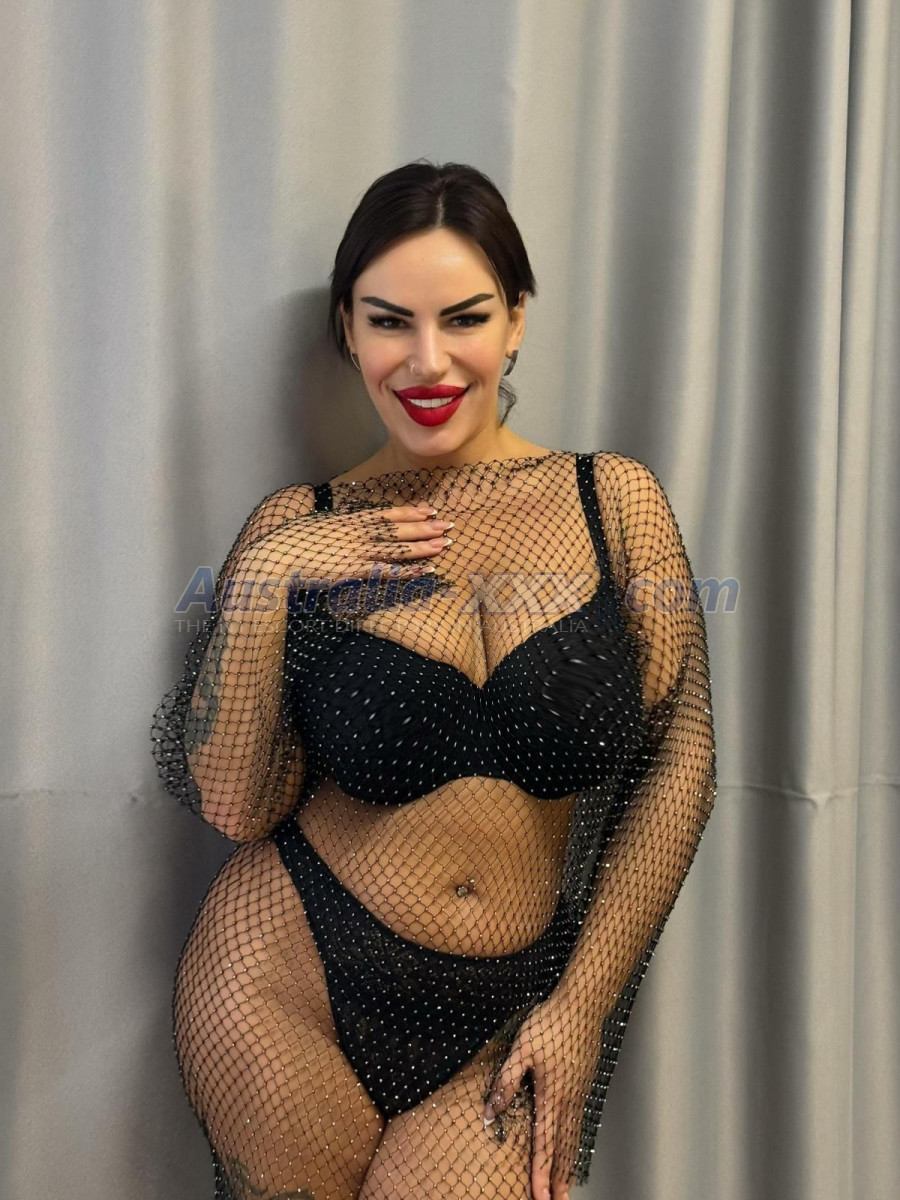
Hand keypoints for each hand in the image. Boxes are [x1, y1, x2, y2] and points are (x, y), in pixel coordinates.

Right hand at [233, 501, 454, 614]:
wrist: (276, 557)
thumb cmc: (290, 544)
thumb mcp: (314, 527)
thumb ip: (333, 526)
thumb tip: (341, 524)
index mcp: (347, 520)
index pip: (385, 514)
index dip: (409, 512)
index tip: (428, 510)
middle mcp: (357, 533)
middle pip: (397, 528)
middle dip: (425, 526)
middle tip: (448, 524)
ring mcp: (357, 551)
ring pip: (398, 547)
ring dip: (424, 546)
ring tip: (446, 544)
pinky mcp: (354, 571)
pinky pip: (388, 571)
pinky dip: (409, 570)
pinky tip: (427, 570)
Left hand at [482, 994, 601, 1199]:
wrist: (582, 1004)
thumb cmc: (549, 1023)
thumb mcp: (521, 1050)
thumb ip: (506, 1082)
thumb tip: (491, 1112)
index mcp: (551, 1095)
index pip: (544, 1143)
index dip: (541, 1172)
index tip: (539, 1196)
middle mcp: (568, 1100)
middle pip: (563, 1149)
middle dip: (559, 1180)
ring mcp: (579, 1093)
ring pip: (573, 1139)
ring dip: (568, 1167)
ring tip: (565, 1189)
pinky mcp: (583, 1085)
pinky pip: (579, 1124)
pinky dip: (575, 1145)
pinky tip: (572, 1150)